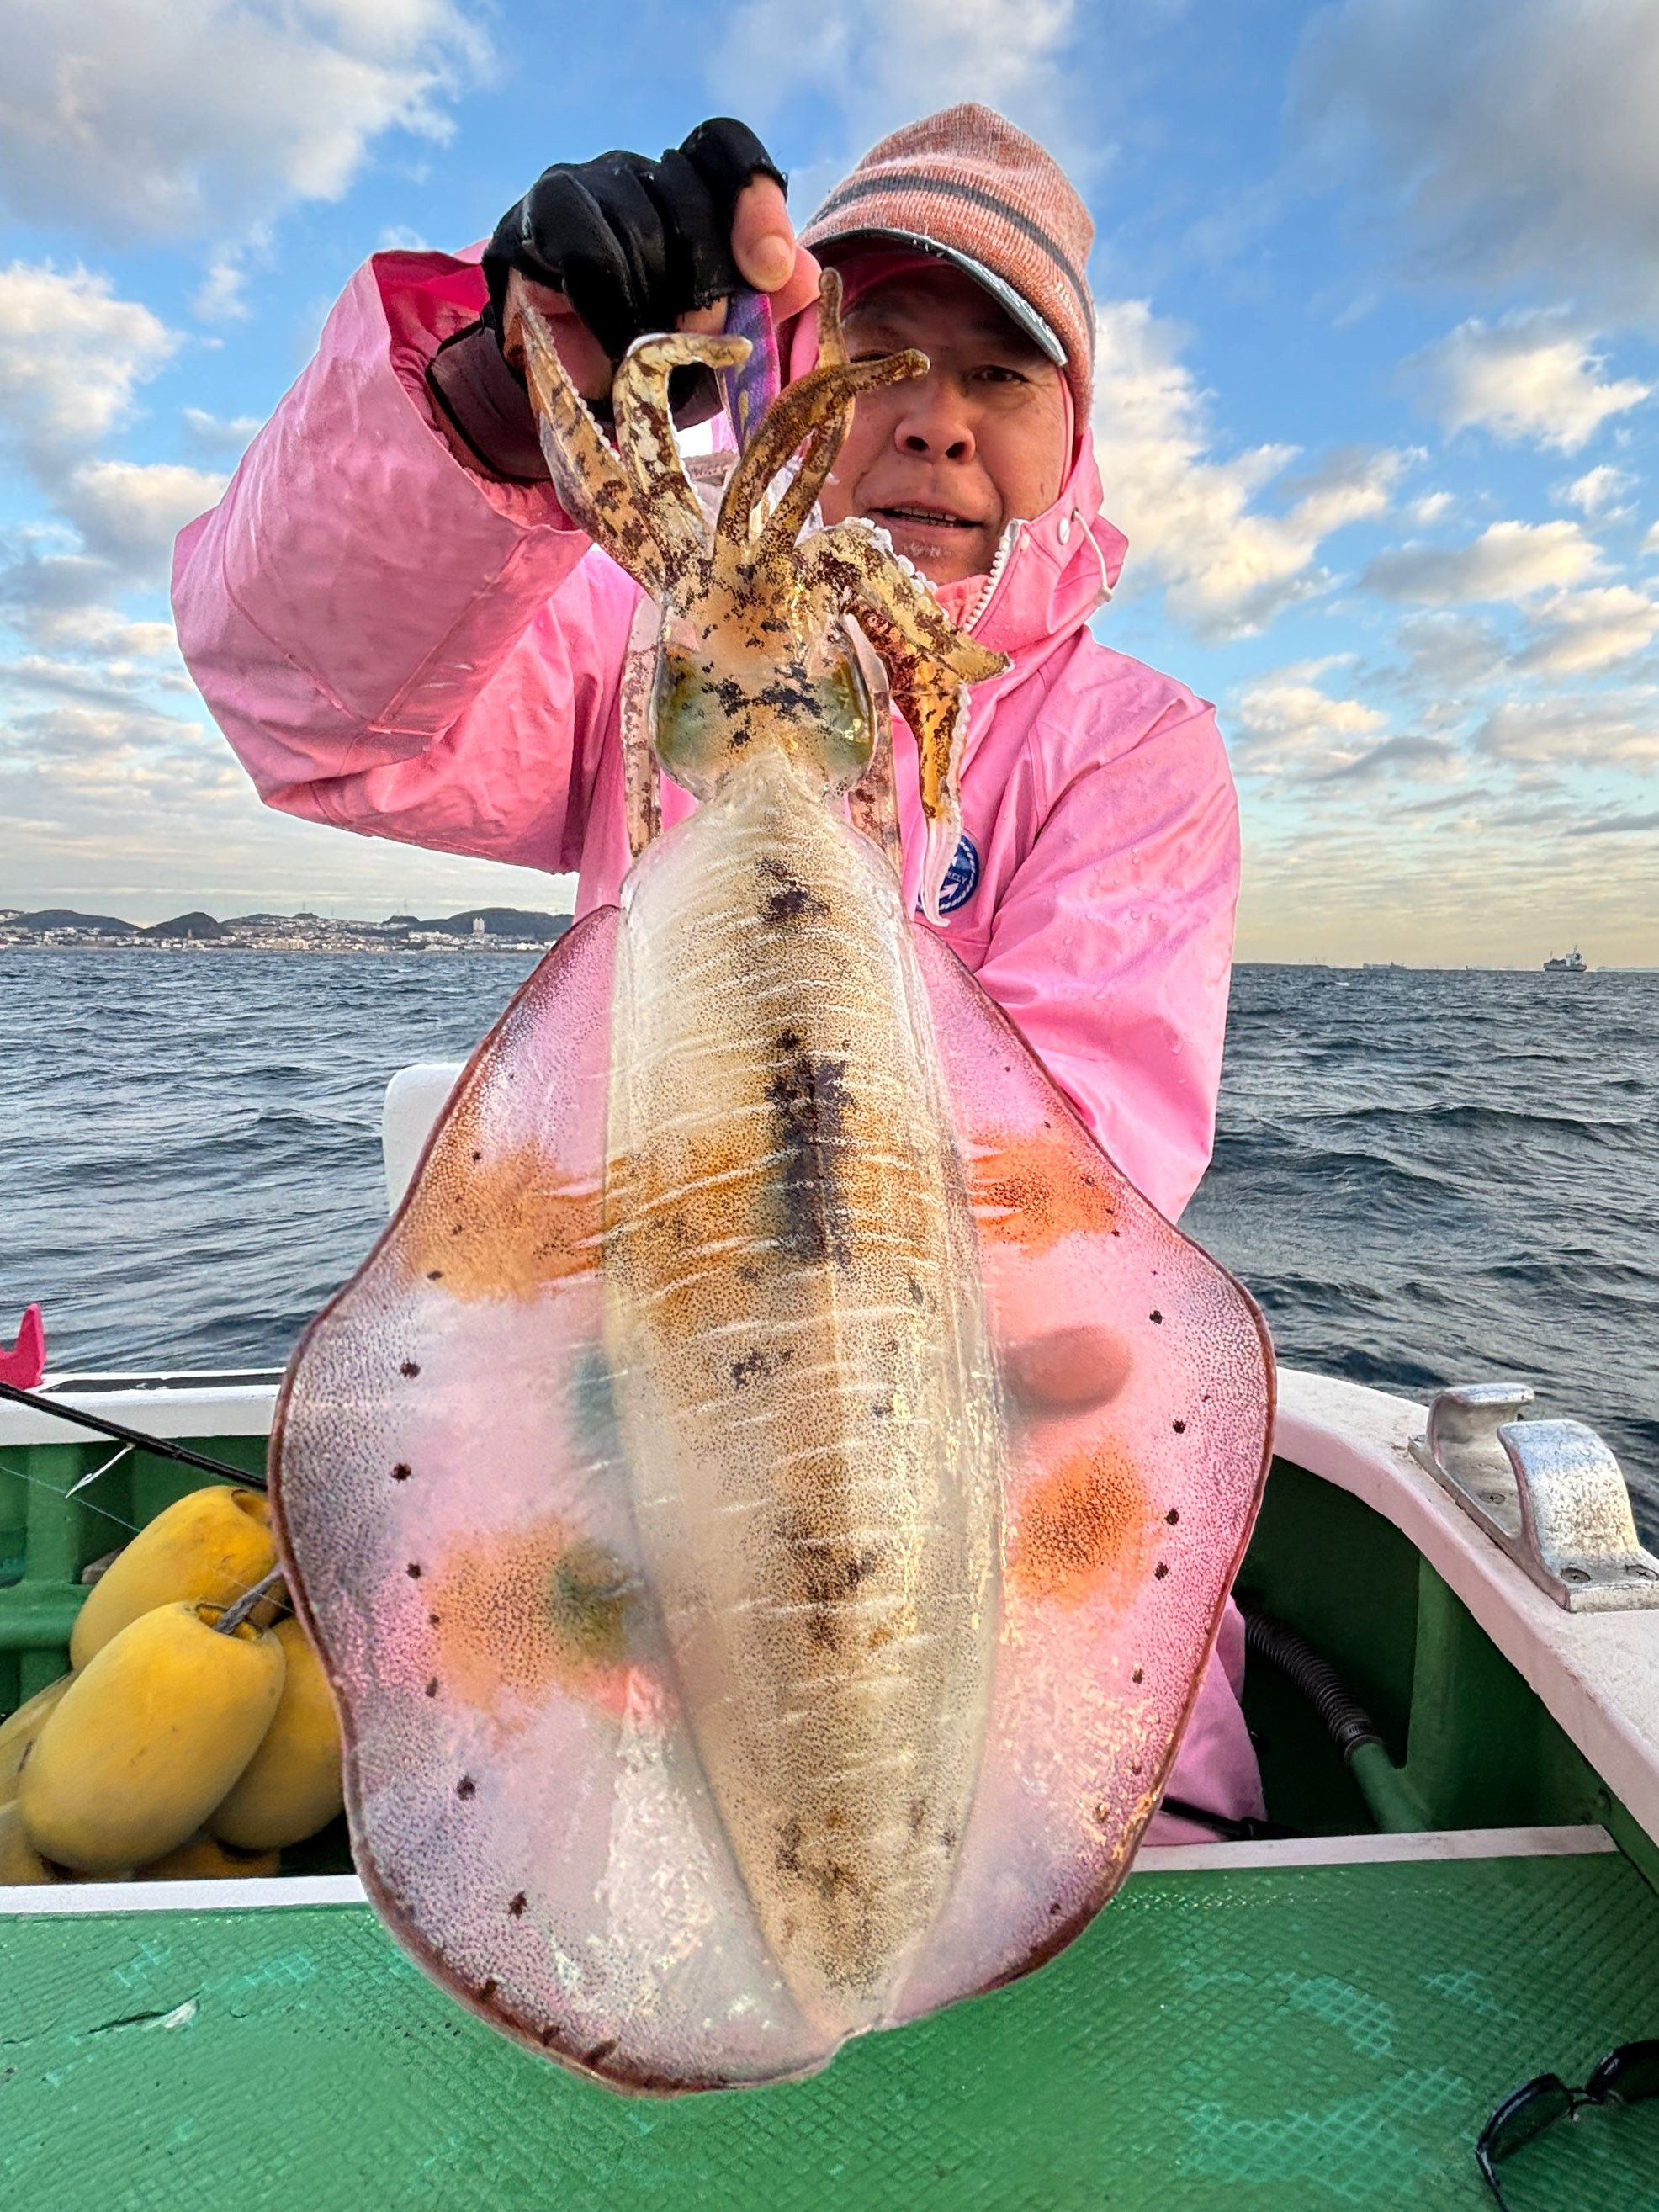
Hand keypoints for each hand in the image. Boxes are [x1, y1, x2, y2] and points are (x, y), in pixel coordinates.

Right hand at [486, 120, 815, 406]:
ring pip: (640, 226)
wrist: (565, 396)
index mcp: (687, 190)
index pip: (726, 150)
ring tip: (652, 358)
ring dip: (655, 307)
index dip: (754, 199)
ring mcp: (585, 184)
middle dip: (708, 281)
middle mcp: (637, 173)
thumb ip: (765, 308)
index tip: (768, 271)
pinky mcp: (543, 216)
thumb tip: (804, 277)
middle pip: (687, 194)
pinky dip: (614, 312)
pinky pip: (594, 254)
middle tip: (707, 342)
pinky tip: (617, 349)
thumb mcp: (718, 346)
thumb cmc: (647, 363)